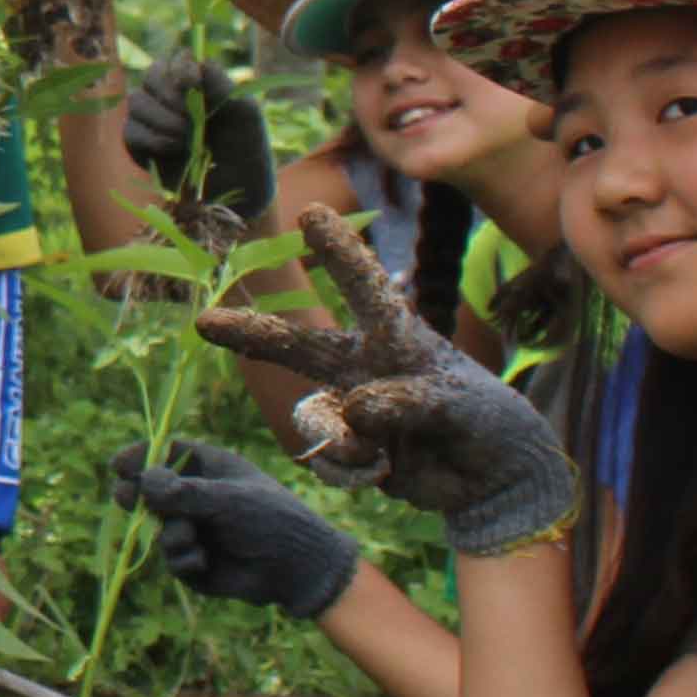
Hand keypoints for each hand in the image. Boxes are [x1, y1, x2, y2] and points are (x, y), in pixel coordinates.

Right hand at [104, 438, 361, 617]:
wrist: (298, 569)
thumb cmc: (271, 521)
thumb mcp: (227, 499)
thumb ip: (182, 491)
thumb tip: (142, 481)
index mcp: (210, 470)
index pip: (165, 455)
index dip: (140, 457)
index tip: (119, 466)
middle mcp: (199, 497)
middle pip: (151, 490)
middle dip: (135, 494)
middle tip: (124, 497)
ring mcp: (196, 529)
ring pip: (159, 528)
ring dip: (172, 534)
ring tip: (195, 539)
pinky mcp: (195, 561)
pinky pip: (171, 558)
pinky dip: (184, 559)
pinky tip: (204, 561)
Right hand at [120, 54, 276, 232]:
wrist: (239, 188)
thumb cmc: (247, 146)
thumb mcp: (245, 113)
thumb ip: (223, 85)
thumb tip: (199, 63)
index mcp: (196, 83)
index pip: (176, 60)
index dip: (179, 68)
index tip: (193, 86)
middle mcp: (170, 97)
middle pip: (151, 76)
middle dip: (168, 95)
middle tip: (189, 118)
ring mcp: (151, 120)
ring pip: (136, 102)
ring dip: (161, 118)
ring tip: (185, 138)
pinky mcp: (140, 145)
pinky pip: (131, 132)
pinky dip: (152, 139)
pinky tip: (174, 150)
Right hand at [192, 208, 578, 556]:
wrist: (491, 481)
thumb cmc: (484, 421)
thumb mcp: (457, 405)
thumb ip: (407, 400)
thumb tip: (353, 409)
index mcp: (396, 337)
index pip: (365, 287)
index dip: (337, 252)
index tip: (309, 215)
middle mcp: (362, 364)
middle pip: (300, 345)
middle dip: (253, 333)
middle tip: (205, 323)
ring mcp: (349, 405)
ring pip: (311, 410)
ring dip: (332, 434)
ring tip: (376, 452)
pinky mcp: (346, 446)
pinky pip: (326, 453)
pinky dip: (351, 465)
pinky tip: (383, 468)